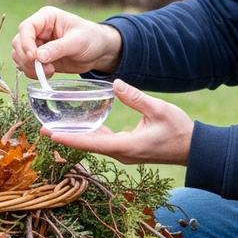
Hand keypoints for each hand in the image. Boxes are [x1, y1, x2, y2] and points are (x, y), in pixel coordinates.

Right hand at [11, 6, 122, 78]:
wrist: (100, 51)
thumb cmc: (92, 38)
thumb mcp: (77, 42)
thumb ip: (58, 48)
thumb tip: (38, 57)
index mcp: (46, 18)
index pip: (27, 27)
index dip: (26, 42)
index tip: (33, 57)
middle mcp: (38, 30)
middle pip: (18, 43)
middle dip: (27, 58)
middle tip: (45, 69)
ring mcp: (37, 44)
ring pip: (19, 55)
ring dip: (29, 67)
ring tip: (50, 72)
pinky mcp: (40, 58)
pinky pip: (26, 65)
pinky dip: (32, 72)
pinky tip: (48, 75)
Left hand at [41, 80, 192, 164]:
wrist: (194, 148)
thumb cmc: (179, 130)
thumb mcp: (159, 110)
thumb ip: (136, 98)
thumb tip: (116, 84)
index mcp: (126, 145)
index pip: (92, 143)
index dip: (71, 139)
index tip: (52, 135)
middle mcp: (121, 153)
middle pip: (88, 146)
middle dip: (67, 138)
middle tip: (43, 131)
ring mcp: (124, 153)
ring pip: (95, 146)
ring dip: (77, 137)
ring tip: (56, 129)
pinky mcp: (128, 149)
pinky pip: (104, 144)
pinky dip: (91, 136)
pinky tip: (83, 127)